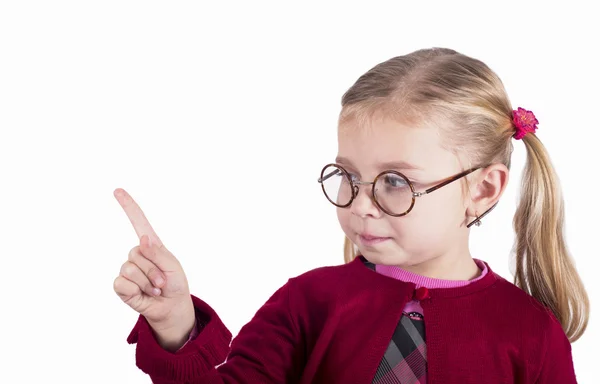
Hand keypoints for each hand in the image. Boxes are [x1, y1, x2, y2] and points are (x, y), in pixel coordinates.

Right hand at [113, 188, 194, 349]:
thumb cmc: (175, 283)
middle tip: (163, 281)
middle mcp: (137, 254)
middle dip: (154, 269)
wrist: (171, 306)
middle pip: (137, 252)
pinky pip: (123, 282)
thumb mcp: (173, 265)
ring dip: (147, 281)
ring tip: (155, 288)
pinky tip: (143, 294)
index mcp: (151, 245)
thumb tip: (143, 239)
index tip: (118, 190)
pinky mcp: (121, 285)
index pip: (138, 222)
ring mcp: (128, 269)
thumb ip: (157, 252)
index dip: (129, 206)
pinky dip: (136, 290)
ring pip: (130, 268)